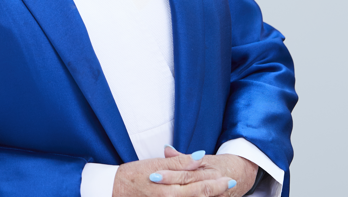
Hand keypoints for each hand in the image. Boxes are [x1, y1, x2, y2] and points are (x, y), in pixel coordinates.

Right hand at [112, 148, 239, 196]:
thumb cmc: (134, 174)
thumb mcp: (156, 164)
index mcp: (171, 189)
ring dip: (208, 196)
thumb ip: (179, 162)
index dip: (215, 182)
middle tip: (232, 184)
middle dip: (217, 190)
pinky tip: (202, 196)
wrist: (116, 190)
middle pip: (200, 196)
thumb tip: (200, 155)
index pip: (199, 185)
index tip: (229, 178)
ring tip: (221, 191)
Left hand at [147, 146, 258, 196]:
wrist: (240, 173)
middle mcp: (212, 180)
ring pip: (197, 194)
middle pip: (189, 185)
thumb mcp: (202, 159)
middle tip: (155, 180)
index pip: (185, 172)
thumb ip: (183, 157)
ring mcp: (217, 194)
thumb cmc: (217, 165)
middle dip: (172, 184)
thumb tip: (166, 149)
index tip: (154, 173)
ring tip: (164, 195)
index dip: (170, 174)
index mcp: (207, 168)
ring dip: (181, 194)